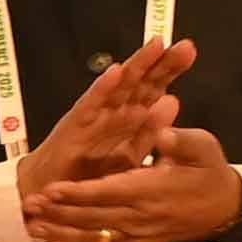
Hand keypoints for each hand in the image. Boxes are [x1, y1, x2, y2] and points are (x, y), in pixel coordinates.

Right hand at [14, 37, 192, 219]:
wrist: (52, 194)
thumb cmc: (88, 174)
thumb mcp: (130, 155)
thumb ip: (151, 131)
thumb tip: (173, 100)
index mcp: (128, 117)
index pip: (152, 87)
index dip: (169, 69)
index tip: (188, 52)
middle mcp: (112, 111)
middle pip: (139, 82)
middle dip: (160, 63)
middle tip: (183, 46)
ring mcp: (93, 116)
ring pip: (118, 87)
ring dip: (136, 67)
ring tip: (153, 48)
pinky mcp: (74, 127)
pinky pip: (90, 106)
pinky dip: (101, 89)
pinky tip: (115, 74)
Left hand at [29, 126, 241, 241]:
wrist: (227, 207)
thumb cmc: (209, 170)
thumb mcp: (203, 147)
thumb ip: (179, 141)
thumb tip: (161, 134)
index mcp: (154, 188)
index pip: (111, 192)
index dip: (80, 193)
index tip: (53, 189)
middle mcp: (142, 215)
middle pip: (94, 217)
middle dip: (60, 213)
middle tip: (30, 206)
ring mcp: (139, 233)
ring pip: (95, 237)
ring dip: (61, 234)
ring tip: (32, 227)